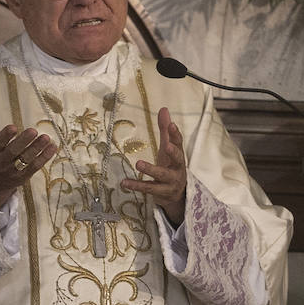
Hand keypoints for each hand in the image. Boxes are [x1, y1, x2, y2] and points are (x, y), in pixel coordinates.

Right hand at [0, 100, 55, 207]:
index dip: (5, 136)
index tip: (13, 127)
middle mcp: (1, 161)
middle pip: (13, 152)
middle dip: (23, 142)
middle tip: (34, 130)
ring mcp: (13, 170)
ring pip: (26, 160)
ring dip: (37, 149)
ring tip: (46, 138)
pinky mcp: (24, 176)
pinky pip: (35, 167)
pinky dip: (45, 157)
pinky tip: (53, 147)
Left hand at [121, 106, 186, 223]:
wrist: (177, 195)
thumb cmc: (171, 167)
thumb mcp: (168, 149)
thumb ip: (165, 131)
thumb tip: (164, 109)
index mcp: (178, 157)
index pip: (179, 144)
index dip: (176, 135)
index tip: (172, 125)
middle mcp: (177, 169)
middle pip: (177, 160)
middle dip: (173, 153)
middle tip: (167, 146)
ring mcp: (170, 182)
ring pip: (161, 176)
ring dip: (151, 170)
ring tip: (139, 163)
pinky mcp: (161, 193)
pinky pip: (148, 189)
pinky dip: (136, 186)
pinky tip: (124, 182)